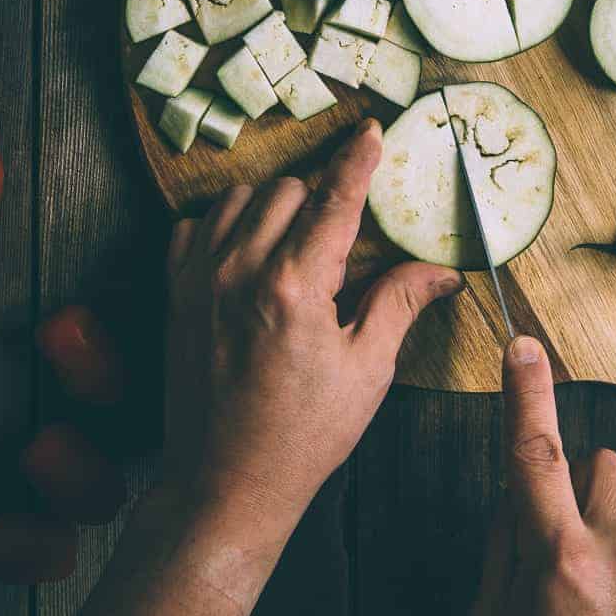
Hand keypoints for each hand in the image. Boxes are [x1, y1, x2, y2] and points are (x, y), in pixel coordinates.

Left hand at [163, 119, 461, 543]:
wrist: (224, 484)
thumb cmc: (302, 436)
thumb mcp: (366, 371)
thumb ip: (398, 303)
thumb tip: (441, 270)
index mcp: (294, 287)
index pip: (334, 199)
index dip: (358, 160)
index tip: (372, 131)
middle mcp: (240, 270)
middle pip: (287, 189)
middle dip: (320, 199)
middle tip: (340, 239)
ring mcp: (199, 279)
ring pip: (239, 197)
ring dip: (272, 207)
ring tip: (294, 246)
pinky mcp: (174, 293)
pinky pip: (195, 225)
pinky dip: (223, 225)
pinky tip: (246, 254)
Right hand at [472, 337, 615, 615]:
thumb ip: (501, 557)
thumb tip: (511, 506)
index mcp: (559, 562)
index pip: (534, 454)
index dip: (526, 394)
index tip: (524, 349)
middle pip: (602, 466)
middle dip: (578, 483)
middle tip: (558, 538)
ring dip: (606, 543)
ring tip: (590, 613)